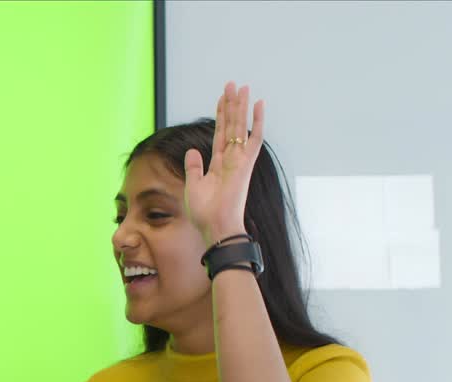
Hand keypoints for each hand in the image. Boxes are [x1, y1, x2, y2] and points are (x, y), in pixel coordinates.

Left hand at [184, 81, 265, 245]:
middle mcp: (230, 159)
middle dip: (230, 105)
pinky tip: (258, 103)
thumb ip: (194, 167)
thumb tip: (192, 151)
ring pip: (241, 127)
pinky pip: (254, 138)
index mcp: (217, 164)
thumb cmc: (205, 213)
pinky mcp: (246, 164)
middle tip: (231, 84)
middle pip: (230, 126)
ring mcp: (239, 160)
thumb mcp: (193, 185)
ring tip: (241, 87)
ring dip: (240, 107)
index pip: (219, 134)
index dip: (220, 116)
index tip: (221, 98)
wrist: (215, 226)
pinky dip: (258, 120)